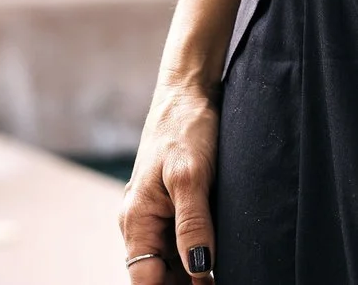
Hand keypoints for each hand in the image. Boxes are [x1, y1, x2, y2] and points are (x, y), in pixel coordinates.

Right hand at [120, 77, 220, 282]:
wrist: (188, 92)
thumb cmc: (185, 128)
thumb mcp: (191, 177)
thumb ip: (193, 225)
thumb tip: (198, 270)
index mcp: (136, 220)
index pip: (145, 280)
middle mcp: (141, 223)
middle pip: (158, 274)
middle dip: (184, 284)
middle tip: (217, 283)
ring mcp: (157, 214)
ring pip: (171, 260)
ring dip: (192, 273)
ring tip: (222, 275)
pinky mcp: (174, 204)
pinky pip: (181, 240)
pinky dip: (197, 254)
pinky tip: (219, 258)